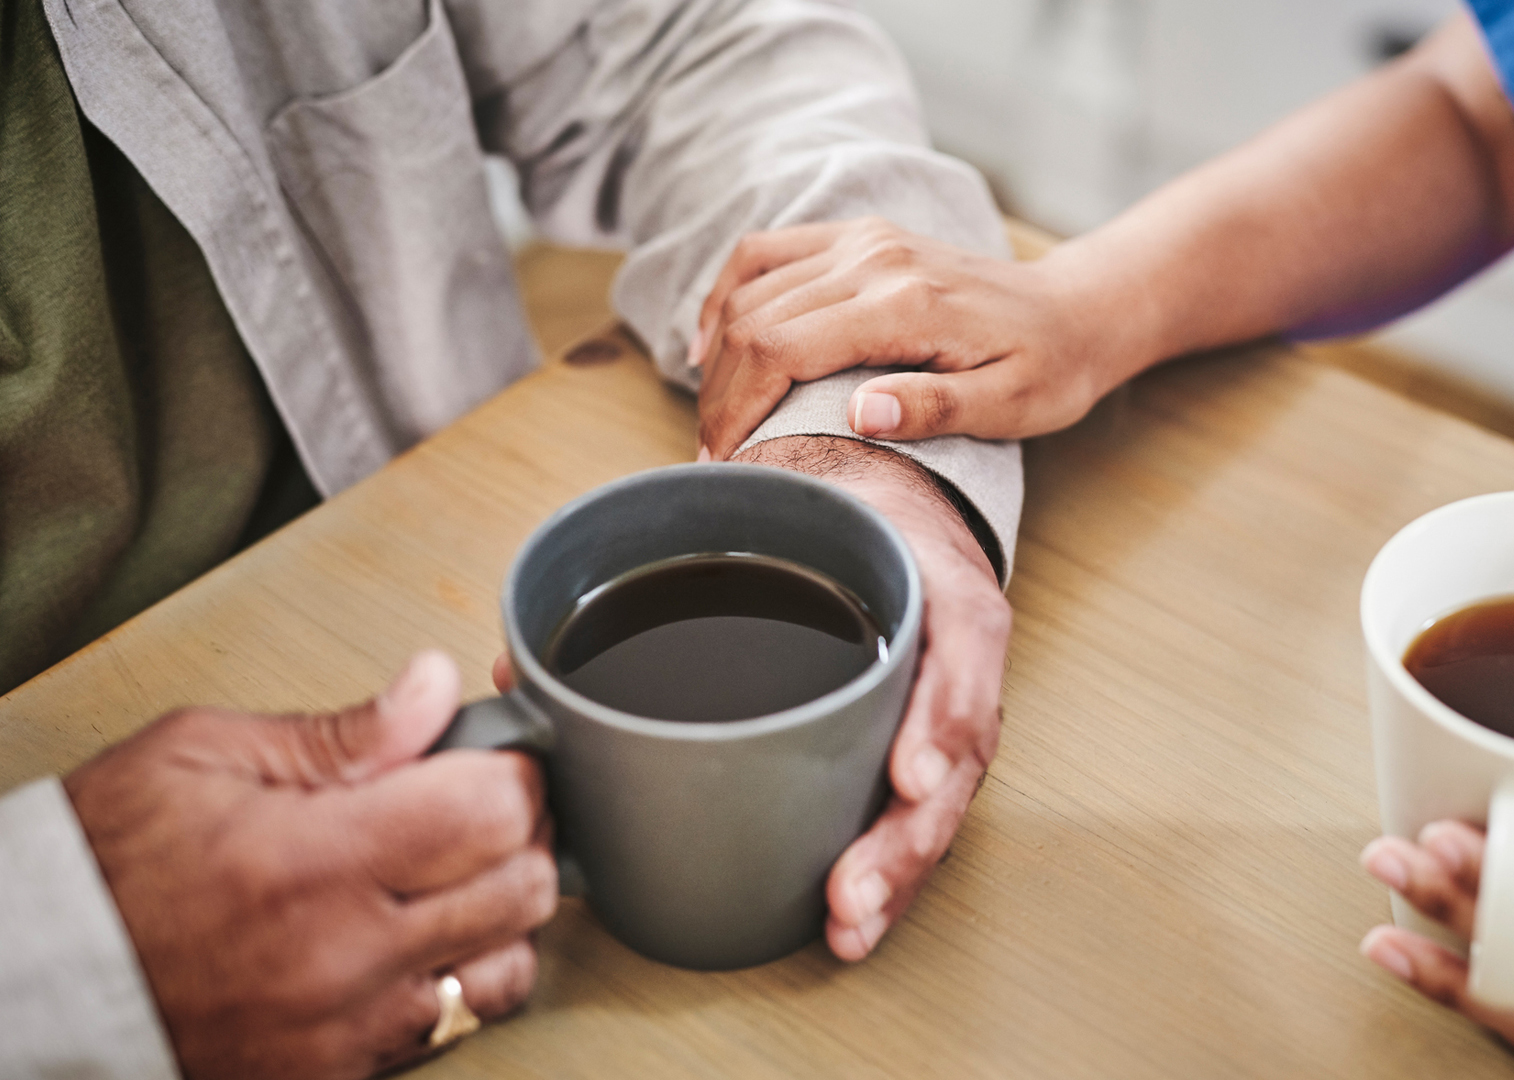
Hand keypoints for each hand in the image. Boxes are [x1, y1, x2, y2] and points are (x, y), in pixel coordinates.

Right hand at [64, 651, 556, 1079]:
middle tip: (475, 801)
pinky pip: (458, 1026)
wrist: (43, 975)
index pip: (491, 812)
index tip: (489, 753)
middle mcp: (343, 955)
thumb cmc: (108, 862)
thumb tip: (436, 687)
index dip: (510, 770)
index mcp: (311, 860)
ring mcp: (349, 1025)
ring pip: (510, 965)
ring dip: (503, 910)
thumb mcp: (204, 755)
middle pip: (524, 887)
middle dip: (519, 830)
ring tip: (451, 872)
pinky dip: (461, 975)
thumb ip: (342, 731)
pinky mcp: (342, 1070)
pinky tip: (418, 935)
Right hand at [692, 217, 1144, 458]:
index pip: (784, 348)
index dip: (739, 409)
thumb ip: (935, 409)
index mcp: (906, 303)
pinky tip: (712, 343)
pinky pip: (767, 252)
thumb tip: (860, 414)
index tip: (727, 464)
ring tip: (714, 416)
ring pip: (751, 286)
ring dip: (719, 353)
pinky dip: (728, 294)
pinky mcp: (859, 237)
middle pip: (754, 319)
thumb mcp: (1009, 406)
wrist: (1074, 311)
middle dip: (721, 393)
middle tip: (715, 455)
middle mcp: (875, 258)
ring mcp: (864, 240)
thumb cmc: (1047, 368)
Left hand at [729, 435, 1010, 959]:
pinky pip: (920, 814)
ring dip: (898, 874)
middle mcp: (959, 660)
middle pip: (953, 760)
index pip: (959, 657)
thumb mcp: (800, 494)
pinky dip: (892, 872)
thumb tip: (543, 645)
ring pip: (941, 805)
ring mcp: (949, 709)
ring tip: (849, 927)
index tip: (907, 780)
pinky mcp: (924, 745)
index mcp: (942, 588)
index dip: (939, 724)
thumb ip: (702, 545)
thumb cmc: (842, 506)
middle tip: (851, 894)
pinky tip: (853, 921)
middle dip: (904, 838)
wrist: (888, 499)